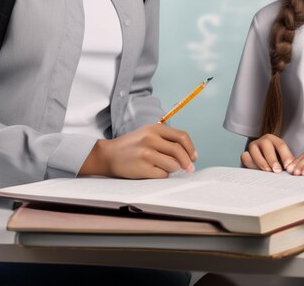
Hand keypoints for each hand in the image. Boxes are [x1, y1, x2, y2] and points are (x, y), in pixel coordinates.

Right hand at [79, 124, 196, 178]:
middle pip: (179, 151)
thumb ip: (166, 140)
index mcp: (155, 128)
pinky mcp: (142, 167)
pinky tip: (155, 172)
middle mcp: (151, 139)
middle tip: (190, 168)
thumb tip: (187, 154)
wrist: (109, 154)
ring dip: (174, 169)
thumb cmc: (132, 145)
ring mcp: (146, 153)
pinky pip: (162, 174)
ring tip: (166, 168)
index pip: (181, 136)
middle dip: (188, 162)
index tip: (194, 157)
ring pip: (173, 164)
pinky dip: (163, 175)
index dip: (191, 148)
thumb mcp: (148, 134)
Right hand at [241, 134, 294, 172]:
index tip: (288, 166)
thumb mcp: (284, 160)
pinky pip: (245, 157)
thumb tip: (295, 169)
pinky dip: (249, 162)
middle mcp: (263, 141)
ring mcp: (253, 146)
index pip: (280, 145)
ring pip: (254, 150)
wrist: (266, 164)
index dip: (285, 155)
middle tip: (278, 170)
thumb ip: (288, 162)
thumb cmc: (279, 162)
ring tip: (268, 171)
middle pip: (266, 145)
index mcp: (274, 140)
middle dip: (272, 159)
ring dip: (261, 161)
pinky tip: (255, 169)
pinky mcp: (245, 154)